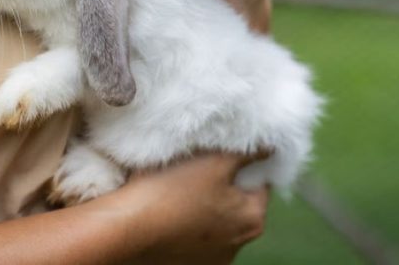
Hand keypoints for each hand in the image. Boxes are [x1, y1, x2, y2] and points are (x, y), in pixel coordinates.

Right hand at [118, 152, 269, 264]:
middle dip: (222, 182)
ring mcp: (210, 260)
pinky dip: (184, 220)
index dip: (244, 161)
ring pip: (212, 219)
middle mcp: (236, 247)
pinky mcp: (184, 264)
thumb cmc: (172, 191)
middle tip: (200, 163)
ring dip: (202, 202)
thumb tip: (273, 145)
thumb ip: (249, 151)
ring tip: (178, 184)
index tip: (224, 150)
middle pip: (236, 202)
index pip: (260, 182)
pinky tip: (167, 207)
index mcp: (252, 221)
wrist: (125, 228)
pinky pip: (191, 235)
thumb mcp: (215, 161)